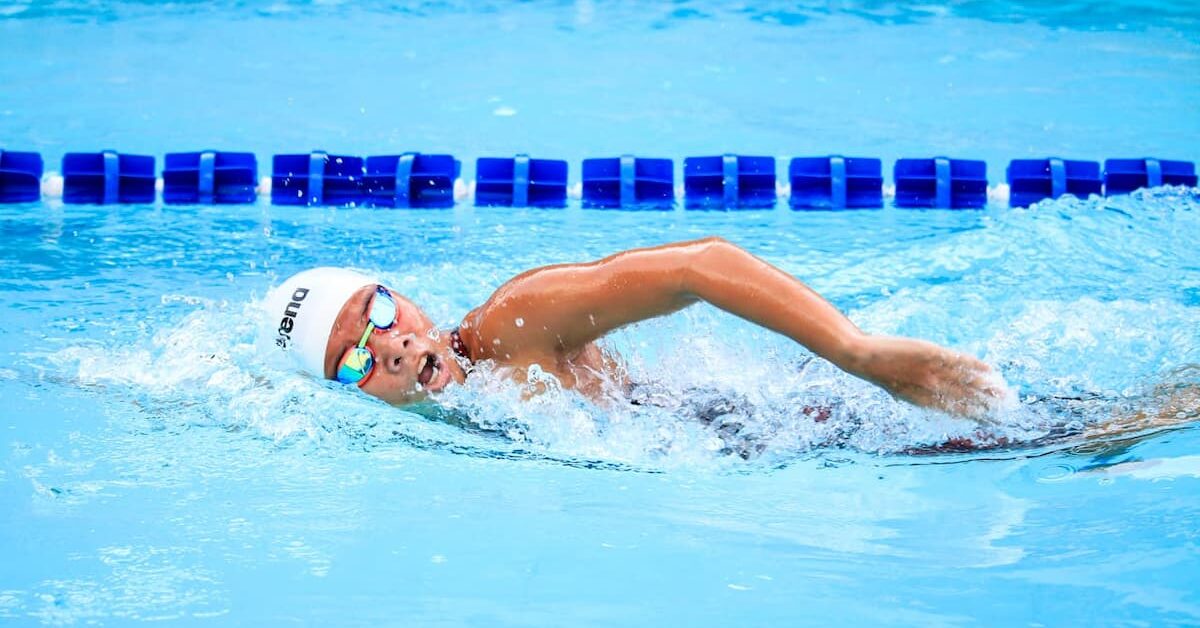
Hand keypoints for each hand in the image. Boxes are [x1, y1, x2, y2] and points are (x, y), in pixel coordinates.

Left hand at [845, 335, 1009, 422]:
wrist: (863, 358)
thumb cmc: (881, 374)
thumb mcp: (901, 390)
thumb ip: (920, 395)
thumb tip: (935, 399)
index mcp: (924, 402)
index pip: (956, 412)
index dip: (975, 416)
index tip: (991, 420)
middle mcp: (931, 389)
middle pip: (966, 400)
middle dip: (987, 404)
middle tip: (1007, 407)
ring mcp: (932, 371)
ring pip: (966, 382)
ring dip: (987, 387)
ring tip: (1004, 392)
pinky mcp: (931, 353)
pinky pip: (958, 361)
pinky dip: (974, 366)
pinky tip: (988, 369)